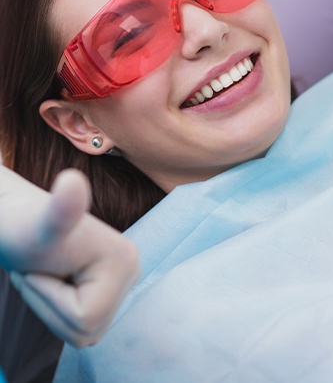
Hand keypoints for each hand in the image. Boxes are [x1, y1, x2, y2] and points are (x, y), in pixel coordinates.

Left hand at [0, 166, 140, 346]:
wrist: (19, 219)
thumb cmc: (22, 226)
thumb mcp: (42, 227)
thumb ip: (61, 210)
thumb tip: (72, 180)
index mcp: (126, 262)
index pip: (84, 318)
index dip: (48, 299)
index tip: (39, 267)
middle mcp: (134, 271)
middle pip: (87, 329)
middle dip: (50, 306)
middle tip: (39, 270)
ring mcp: (125, 281)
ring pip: (84, 331)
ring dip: (53, 308)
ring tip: (47, 273)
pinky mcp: (113, 288)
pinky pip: (84, 323)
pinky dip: (59, 308)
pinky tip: (56, 280)